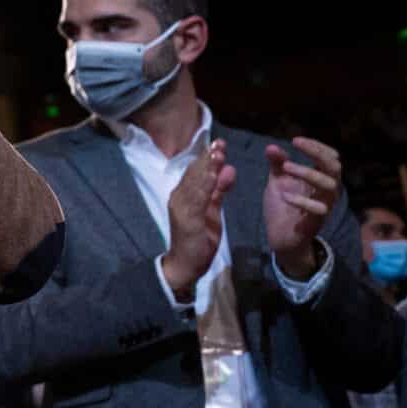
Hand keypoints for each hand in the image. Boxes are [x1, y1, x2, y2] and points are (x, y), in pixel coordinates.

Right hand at [161, 139, 234, 300]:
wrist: (186, 264)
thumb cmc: (197, 238)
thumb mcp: (211, 211)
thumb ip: (217, 191)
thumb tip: (227, 170)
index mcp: (184, 195)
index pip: (195, 172)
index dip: (206, 158)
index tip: (218, 144)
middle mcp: (179, 198)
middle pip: (194, 174)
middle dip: (207, 158)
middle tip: (220, 143)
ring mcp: (182, 208)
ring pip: (195, 183)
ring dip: (207, 168)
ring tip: (218, 154)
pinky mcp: (188, 219)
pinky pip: (197, 199)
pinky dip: (205, 186)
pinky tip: (213, 175)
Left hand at [266, 137, 340, 279]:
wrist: (281, 237)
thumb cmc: (284, 207)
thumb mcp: (278, 182)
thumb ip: (277, 165)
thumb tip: (272, 147)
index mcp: (320, 178)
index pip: (330, 157)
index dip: (317, 146)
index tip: (296, 140)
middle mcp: (327, 191)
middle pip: (335, 167)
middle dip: (317, 153)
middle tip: (295, 144)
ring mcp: (325, 206)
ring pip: (330, 186)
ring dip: (308, 173)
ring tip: (286, 168)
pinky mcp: (317, 222)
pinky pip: (319, 209)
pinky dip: (302, 201)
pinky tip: (284, 195)